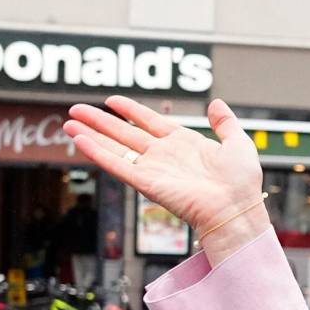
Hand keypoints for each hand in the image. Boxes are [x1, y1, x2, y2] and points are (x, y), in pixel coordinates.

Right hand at [62, 96, 264, 240]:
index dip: (130, 110)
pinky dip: (97, 152)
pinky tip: (79, 140)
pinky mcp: (146, 183)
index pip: (150, 122)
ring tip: (68, 122)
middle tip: (76, 109)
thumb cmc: (241, 183)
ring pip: (115, 148)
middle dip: (100, 121)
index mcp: (184, 144)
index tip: (112, 100)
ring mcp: (153, 169)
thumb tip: (215, 103)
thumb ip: (225, 123)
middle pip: (125, 133)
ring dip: (91, 135)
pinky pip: (117, 165)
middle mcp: (164, 156)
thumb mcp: (238, 143)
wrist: (236, 208)